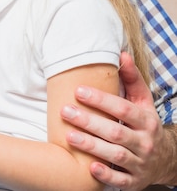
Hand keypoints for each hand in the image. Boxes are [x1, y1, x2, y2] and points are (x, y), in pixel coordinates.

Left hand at [61, 51, 168, 189]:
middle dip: (90, 122)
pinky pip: (120, 180)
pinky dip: (106, 175)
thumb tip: (121, 54)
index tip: (78, 91)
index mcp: (146, 121)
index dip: (101, 100)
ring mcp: (140, 163)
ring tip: (69, 136)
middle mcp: (144, 142)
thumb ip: (132, 79)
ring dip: (92, 146)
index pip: (124, 108)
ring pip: (116, 156)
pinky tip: (90, 167)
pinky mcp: (134, 181)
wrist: (166, 160)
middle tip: (65, 111)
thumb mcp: (143, 102)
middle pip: (116, 132)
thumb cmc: (144, 125)